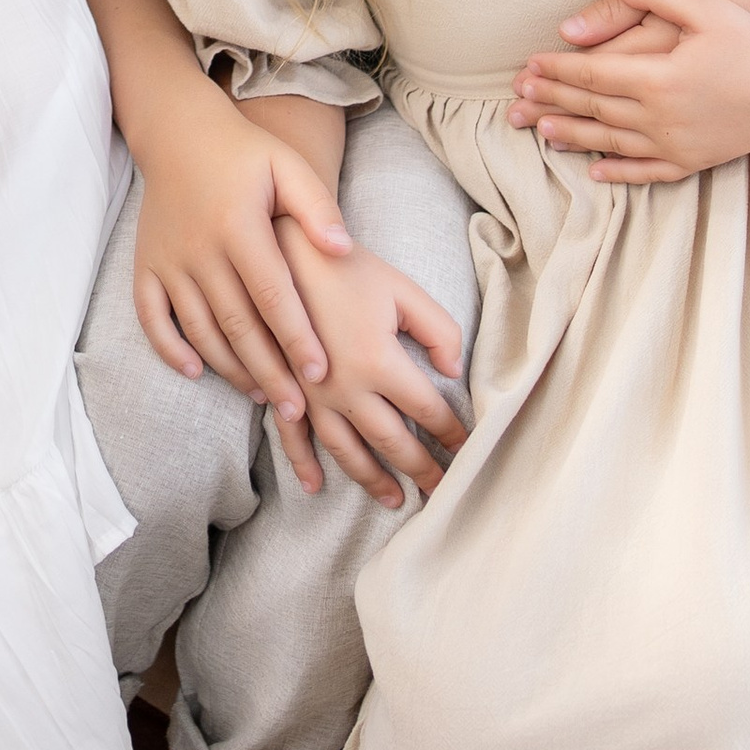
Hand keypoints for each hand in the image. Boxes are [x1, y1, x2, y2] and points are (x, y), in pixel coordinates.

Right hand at [131, 90, 353, 421]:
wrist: (178, 132)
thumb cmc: (244, 152)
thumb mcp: (287, 165)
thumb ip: (317, 209)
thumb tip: (345, 252)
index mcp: (238, 225)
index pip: (273, 295)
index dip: (296, 337)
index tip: (320, 374)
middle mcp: (200, 248)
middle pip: (237, 324)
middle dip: (269, 371)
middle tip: (296, 411)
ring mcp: (168, 260)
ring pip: (199, 329)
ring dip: (229, 368)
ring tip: (262, 394)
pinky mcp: (146, 265)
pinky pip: (152, 317)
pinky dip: (170, 348)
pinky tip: (194, 371)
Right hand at [268, 227, 465, 507]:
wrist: (279, 249)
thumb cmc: (345, 265)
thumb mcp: (402, 288)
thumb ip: (438, 330)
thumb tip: (453, 372)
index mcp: (380, 361)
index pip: (428, 410)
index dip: (452, 433)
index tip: (469, 449)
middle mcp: (346, 388)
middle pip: (392, 441)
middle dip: (422, 469)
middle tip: (444, 493)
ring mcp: (311, 394)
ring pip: (347, 451)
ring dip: (373, 480)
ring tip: (396, 500)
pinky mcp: (283, 389)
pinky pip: (292, 437)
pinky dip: (303, 465)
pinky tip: (315, 487)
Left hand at [513, 0, 749, 183]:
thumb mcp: (707, 5)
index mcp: (659, 76)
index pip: (592, 73)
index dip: (557, 69)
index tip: (529, 65)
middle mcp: (662, 116)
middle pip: (594, 107)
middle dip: (554, 99)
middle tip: (519, 97)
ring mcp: (678, 143)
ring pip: (612, 142)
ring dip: (574, 135)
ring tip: (542, 129)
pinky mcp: (696, 160)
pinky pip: (647, 170)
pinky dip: (617, 170)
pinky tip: (594, 169)